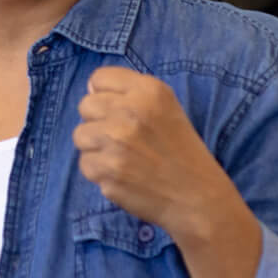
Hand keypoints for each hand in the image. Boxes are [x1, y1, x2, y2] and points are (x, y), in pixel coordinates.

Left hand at [73, 67, 236, 235]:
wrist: (198, 199)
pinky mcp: (106, 169)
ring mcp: (116, 141)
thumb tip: (88, 89)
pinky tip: (124, 175)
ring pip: (80, 135)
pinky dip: (100, 172)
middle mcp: (130, 111)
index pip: (99, 78)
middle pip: (85, 105)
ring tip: (123, 157)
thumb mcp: (167, 108)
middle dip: (99, 121)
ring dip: (96, 147)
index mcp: (149, 91)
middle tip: (125, 139)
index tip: (122, 112)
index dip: (106, 95)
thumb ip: (129, 92)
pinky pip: (84, 163)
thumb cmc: (181, 151)